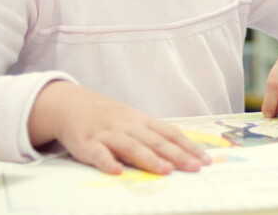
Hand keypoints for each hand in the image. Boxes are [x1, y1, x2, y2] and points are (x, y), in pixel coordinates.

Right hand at [28, 81, 209, 174]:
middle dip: (177, 155)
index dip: (188, 147)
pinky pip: (98, 154)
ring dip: (149, 159)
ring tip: (165, 170)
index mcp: (142, 121)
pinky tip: (117, 171)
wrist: (72, 104)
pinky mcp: (87, 143)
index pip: (170, 134)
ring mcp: (108, 134)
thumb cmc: (109, 117)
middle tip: (194, 167)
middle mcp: (128, 126)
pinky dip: (107, 162)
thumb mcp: (133, 121)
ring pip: (132, 147)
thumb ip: (153, 135)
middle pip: (156, 141)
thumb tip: (182, 152)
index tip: (205, 159)